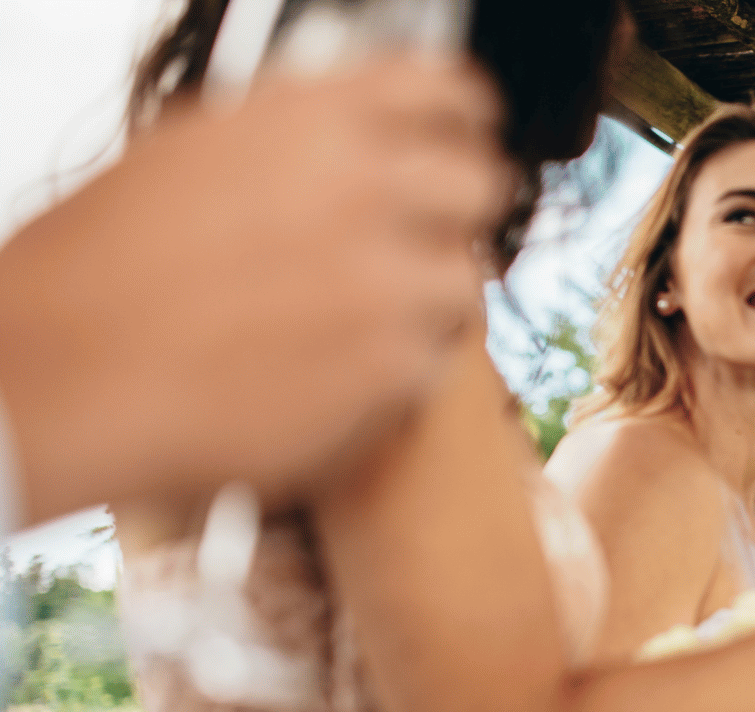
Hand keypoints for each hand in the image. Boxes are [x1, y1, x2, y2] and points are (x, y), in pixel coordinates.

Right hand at [0, 54, 512, 521]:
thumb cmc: (105, 269)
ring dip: (425, 297)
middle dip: (454, 214)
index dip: (463, 119)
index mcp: (313, 118)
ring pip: (463, 278)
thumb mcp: (197, 150)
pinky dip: (398, 367)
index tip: (465, 137)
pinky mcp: (393, 366)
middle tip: (422, 242)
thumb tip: (356, 128)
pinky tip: (335, 368)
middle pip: (480, 184)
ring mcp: (387, 279)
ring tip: (355, 319)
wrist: (67, 369)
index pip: (445, 90)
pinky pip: (436, 358)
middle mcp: (362, 187)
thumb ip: (295, 135)